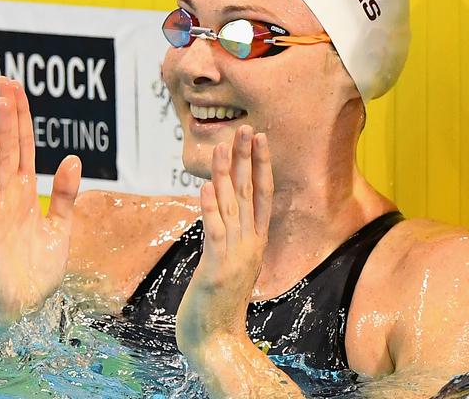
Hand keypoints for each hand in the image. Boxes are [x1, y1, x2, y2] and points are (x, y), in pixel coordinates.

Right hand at [0, 76, 80, 321]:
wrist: (23, 305)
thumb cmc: (38, 268)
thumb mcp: (61, 227)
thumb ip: (64, 194)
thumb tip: (71, 158)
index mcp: (27, 193)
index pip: (25, 148)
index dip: (22, 119)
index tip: (18, 90)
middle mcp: (10, 195)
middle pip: (11, 146)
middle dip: (9, 114)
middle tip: (5, 81)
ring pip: (0, 162)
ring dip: (1, 132)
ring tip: (1, 101)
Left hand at [175, 125, 272, 358]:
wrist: (217, 339)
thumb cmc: (219, 302)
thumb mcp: (231, 263)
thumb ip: (232, 237)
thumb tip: (223, 210)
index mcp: (255, 242)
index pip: (262, 196)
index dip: (262, 166)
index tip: (260, 139)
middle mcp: (250, 244)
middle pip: (250, 193)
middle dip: (248, 159)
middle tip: (246, 129)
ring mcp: (236, 254)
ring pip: (232, 206)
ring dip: (227, 174)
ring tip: (223, 146)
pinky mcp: (217, 266)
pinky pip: (214, 230)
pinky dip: (210, 207)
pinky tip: (205, 185)